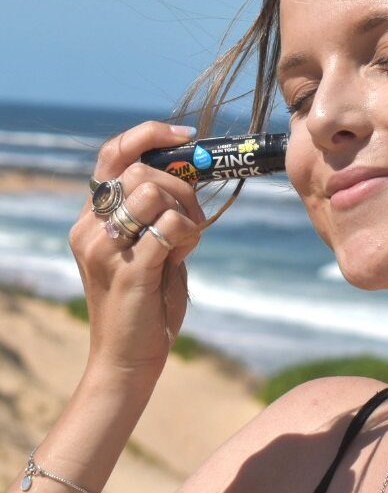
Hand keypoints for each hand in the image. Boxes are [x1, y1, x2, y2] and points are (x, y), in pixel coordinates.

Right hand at [69, 121, 205, 379]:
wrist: (130, 357)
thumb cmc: (146, 299)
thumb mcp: (148, 245)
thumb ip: (159, 210)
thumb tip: (191, 172)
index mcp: (92, 217)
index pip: (113, 153)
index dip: (150, 134)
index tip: (186, 136)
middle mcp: (89, 227)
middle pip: (142, 170)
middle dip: (183, 187)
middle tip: (195, 217)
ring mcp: (104, 248)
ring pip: (154, 191)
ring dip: (186, 212)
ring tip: (185, 242)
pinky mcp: (129, 269)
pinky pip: (169, 227)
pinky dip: (187, 236)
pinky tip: (182, 256)